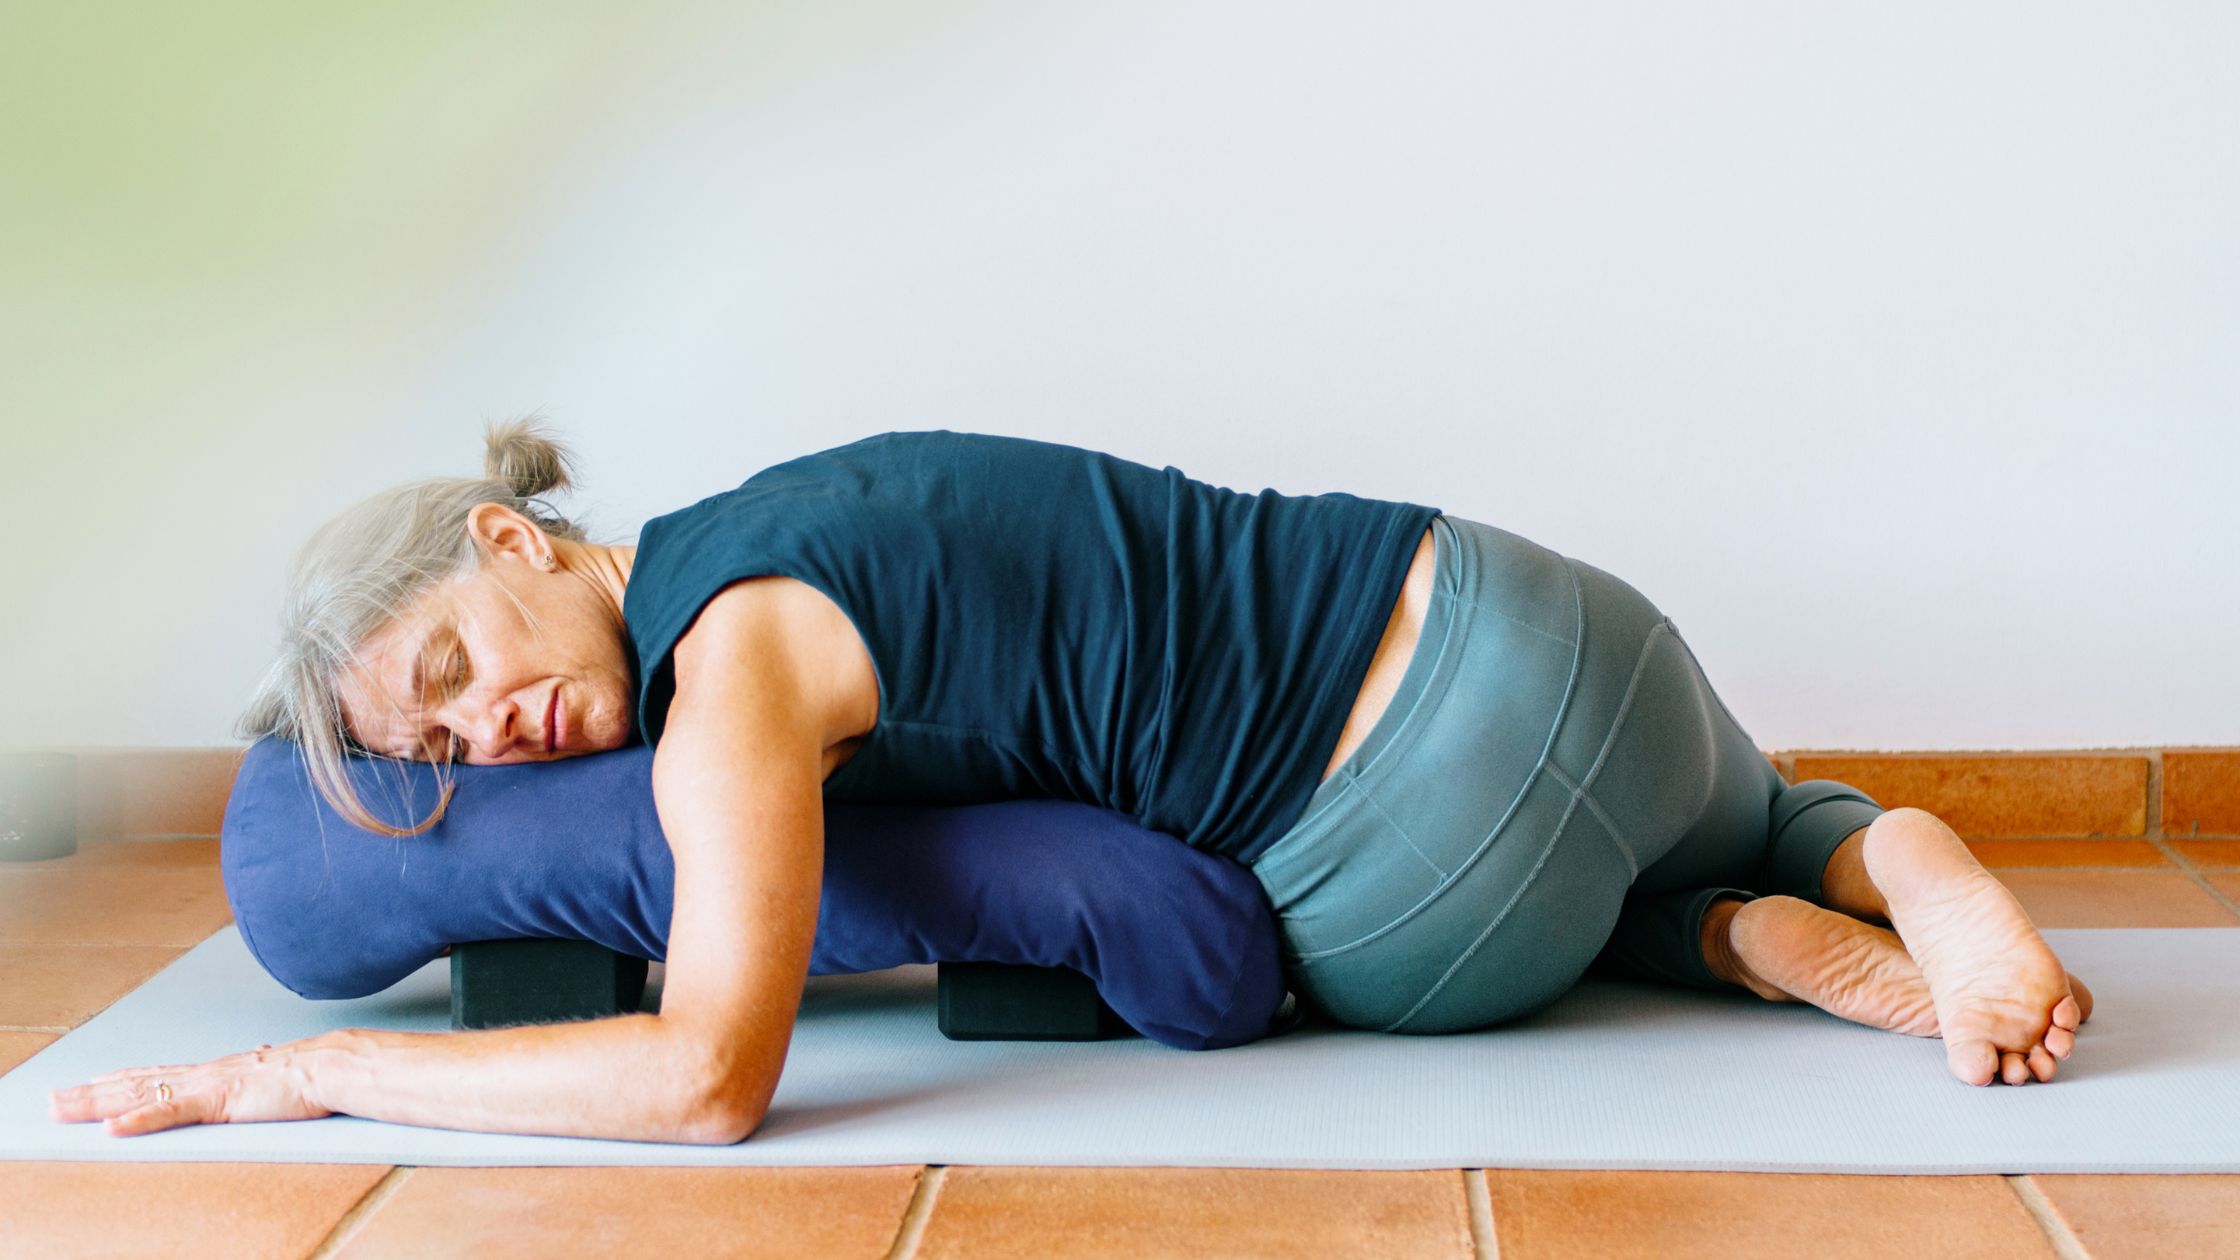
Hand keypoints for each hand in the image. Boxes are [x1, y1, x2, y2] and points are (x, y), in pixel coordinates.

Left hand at [49, 1039, 332, 1136]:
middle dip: (91, 1092)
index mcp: (215, 1071)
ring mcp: (208, 1085)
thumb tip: (259, 1060)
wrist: (333, 1067)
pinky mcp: (219, 1100)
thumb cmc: (312, 1075)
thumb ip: (258, 1073)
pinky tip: (113, 1127)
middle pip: (136, 1083)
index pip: (156, 1075)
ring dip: (98, 1104)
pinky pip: (171, 1112)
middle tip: (55, 1100)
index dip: (118, 1080)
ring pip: (142, 1094)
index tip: (89, 1084)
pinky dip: (139, 1119)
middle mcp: (203, 1074)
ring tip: (65, 1110)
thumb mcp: (274, 1077)